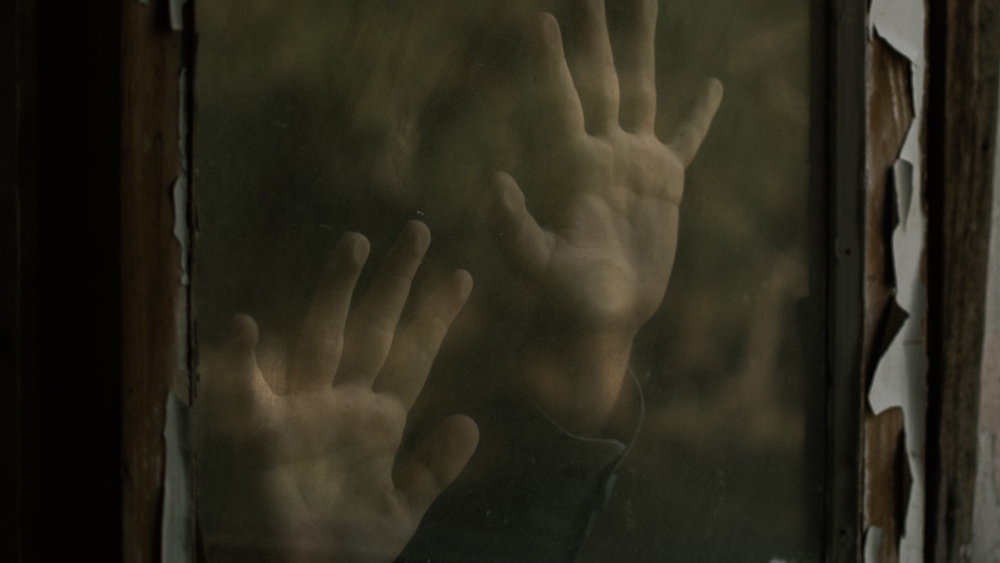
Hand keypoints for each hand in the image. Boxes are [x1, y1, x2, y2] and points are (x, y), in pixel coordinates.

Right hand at [197, 221, 477, 562]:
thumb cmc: (343, 550)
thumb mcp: (399, 512)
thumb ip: (433, 470)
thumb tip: (471, 423)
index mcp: (377, 421)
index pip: (414, 355)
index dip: (437, 316)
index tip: (464, 276)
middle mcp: (341, 404)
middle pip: (373, 329)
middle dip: (396, 282)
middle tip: (420, 230)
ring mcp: (302, 412)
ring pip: (323, 337)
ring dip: (335, 292)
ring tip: (355, 243)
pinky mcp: (259, 435)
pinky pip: (246, 394)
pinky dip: (241, 362)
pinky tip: (246, 324)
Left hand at [491, 0, 721, 435]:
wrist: (603, 317)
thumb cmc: (564, 298)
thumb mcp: (536, 265)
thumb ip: (513, 227)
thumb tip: (494, 179)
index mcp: (571, 164)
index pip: (560, 99)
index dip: (551, 61)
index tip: (539, 19)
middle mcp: (602, 152)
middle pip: (602, 78)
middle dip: (598, 34)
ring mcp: (634, 164)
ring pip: (644, 91)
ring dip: (644, 48)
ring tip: (646, 3)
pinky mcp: (666, 184)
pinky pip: (687, 140)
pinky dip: (699, 115)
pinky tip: (712, 86)